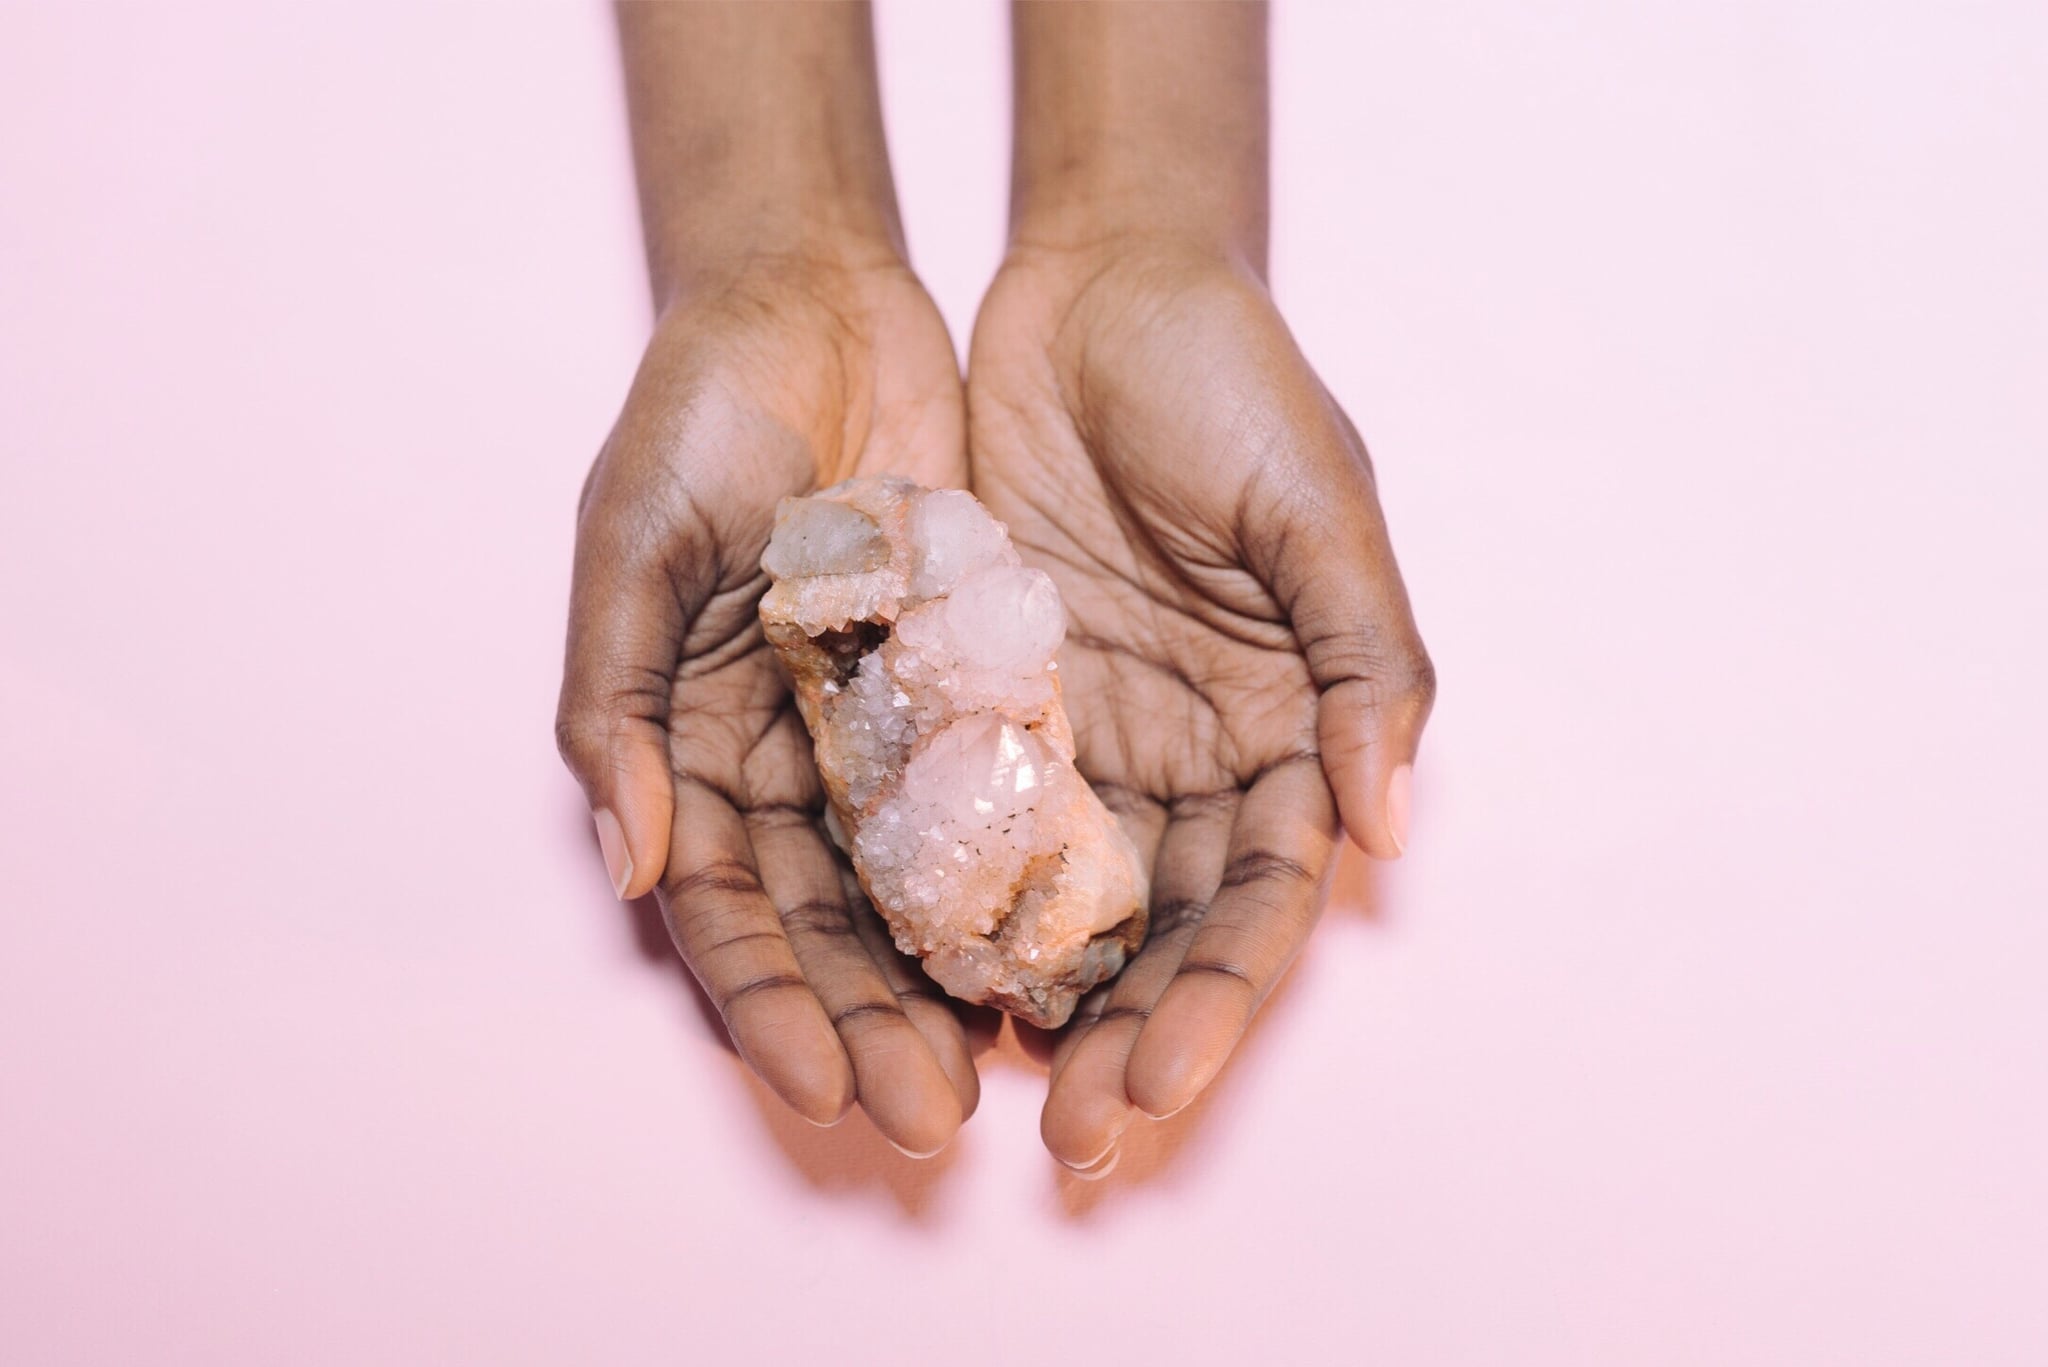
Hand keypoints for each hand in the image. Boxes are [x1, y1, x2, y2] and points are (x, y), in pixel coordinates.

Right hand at [556, 252, 981, 1155]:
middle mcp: (792, 764)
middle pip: (836, 930)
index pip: (731, 910)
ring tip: (1015, 1073)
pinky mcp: (976, 686)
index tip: (821, 1086)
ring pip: (927, 891)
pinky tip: (1076, 953)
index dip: (770, 1003)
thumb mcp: (635, 540)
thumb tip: (633, 862)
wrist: (817, 301)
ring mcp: (886, 733)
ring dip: (960, 986)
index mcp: (695, 748)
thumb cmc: (698, 412)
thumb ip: (619, 701)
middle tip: (934, 1118)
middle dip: (877, 1028)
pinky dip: (1033, 877)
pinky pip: (1008, 798)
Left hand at [967, 239, 1435, 1170]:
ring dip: (1016, 1004)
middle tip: (1064, 1139)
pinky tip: (896, 975)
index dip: (1214, 1005)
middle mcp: (1182, 759)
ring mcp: (1078, 737)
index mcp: (1283, 733)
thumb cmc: (1234, 380)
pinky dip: (932, 899)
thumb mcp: (1319, 504)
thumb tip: (1390, 823)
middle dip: (1117, 1041)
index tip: (1151, 1092)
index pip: (1255, 904)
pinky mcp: (978, 697)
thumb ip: (1366, 663)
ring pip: (1049, 903)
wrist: (1100, 284)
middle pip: (1154, 935)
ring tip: (966, 1090)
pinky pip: (950, 815)